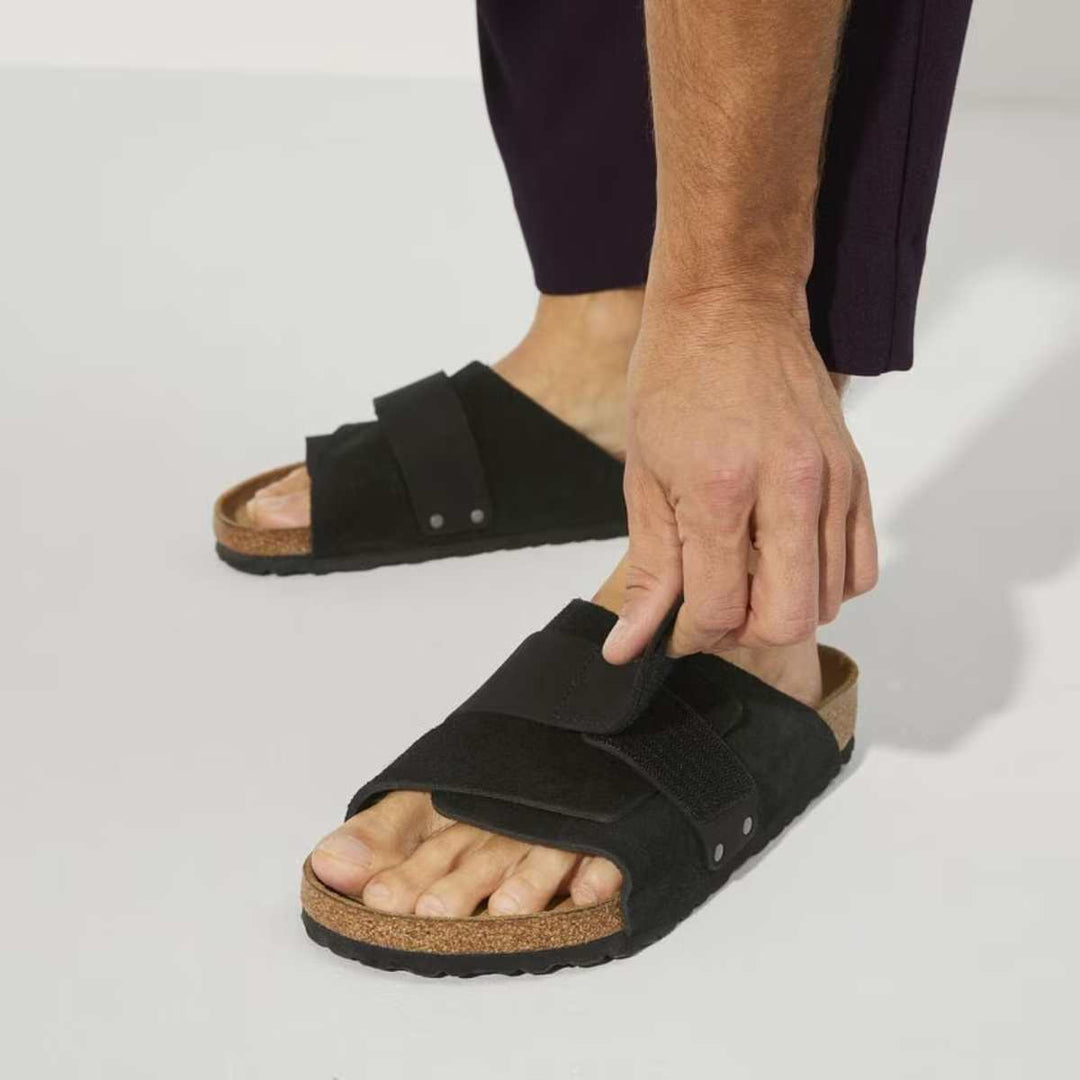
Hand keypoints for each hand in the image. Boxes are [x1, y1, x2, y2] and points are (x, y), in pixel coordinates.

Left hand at [603, 289, 877, 660]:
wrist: (730, 306)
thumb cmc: (675, 380)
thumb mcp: (642, 478)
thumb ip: (648, 571)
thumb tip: (628, 646)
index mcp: (721, 488)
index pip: (720, 609)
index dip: (691, 635)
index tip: (676, 629)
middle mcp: (788, 487)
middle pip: (786, 620)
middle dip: (741, 634)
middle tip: (712, 612)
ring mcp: (831, 481)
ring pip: (827, 601)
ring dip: (781, 608)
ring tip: (744, 579)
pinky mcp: (855, 474)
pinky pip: (860, 567)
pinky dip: (824, 584)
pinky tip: (785, 562)